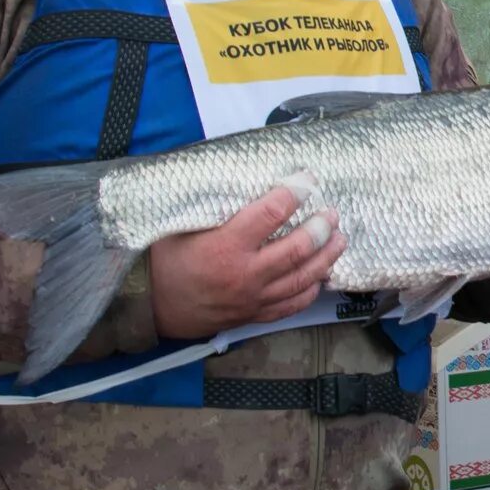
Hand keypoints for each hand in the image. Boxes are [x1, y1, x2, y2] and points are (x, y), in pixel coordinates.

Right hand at [150, 180, 346, 339]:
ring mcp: (253, 298)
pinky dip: (310, 291)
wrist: (150, 306)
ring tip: (340, 240)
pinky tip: (322, 277)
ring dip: (326, 258)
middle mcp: (245, 274)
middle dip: (320, 228)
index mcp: (225, 246)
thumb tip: (239, 175)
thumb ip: (213, 205)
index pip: (271, 214)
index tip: (307, 179)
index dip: (293, 192)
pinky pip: (291, 305)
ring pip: (301, 278)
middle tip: (332, 214)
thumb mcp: (181, 224)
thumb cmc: (163, 260)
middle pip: (296, 249)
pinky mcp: (254, 314)